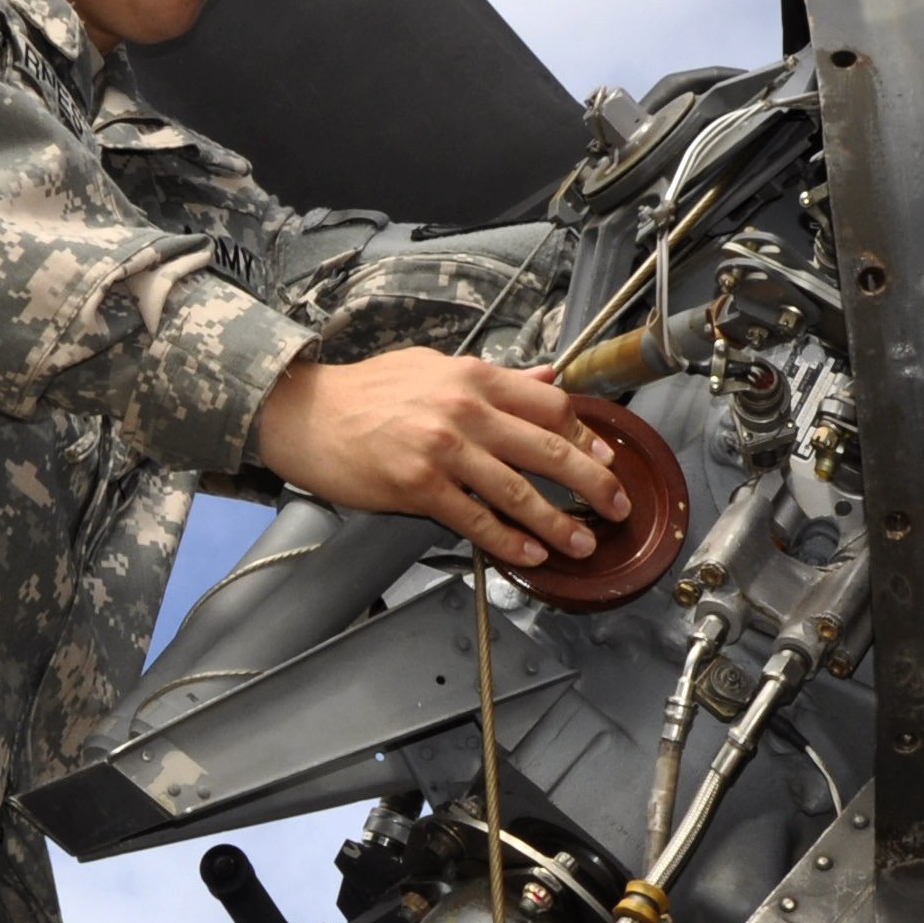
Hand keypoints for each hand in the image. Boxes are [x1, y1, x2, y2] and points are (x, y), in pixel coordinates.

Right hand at [254, 350, 631, 570]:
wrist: (306, 413)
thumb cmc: (367, 391)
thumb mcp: (435, 367)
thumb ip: (495, 377)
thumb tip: (546, 377)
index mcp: (473, 377)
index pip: (548, 404)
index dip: (584, 434)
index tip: (605, 458)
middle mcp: (463, 409)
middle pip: (547, 448)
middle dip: (591, 481)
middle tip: (617, 505)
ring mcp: (442, 449)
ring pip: (517, 490)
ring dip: (557, 521)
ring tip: (583, 543)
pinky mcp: (418, 486)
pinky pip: (475, 519)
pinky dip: (508, 540)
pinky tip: (531, 555)